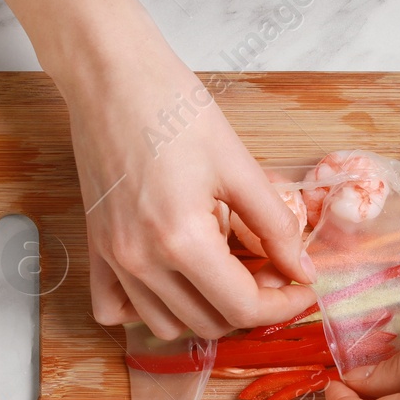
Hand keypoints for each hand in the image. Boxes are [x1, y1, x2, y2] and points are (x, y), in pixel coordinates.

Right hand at [0, 0, 314, 339]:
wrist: (110, 75)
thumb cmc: (172, 107)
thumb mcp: (239, 164)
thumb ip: (275, 225)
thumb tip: (301, 269)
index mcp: (182, 240)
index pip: (243, 307)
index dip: (284, 304)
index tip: (303, 286)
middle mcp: (141, 262)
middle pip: (210, 323)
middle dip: (250, 305)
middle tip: (271, 269)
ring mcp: (114, 259)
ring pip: (167, 325)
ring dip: (204, 309)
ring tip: (225, 268)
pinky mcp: (96, 248)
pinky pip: (115, 309)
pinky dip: (148, 307)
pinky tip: (173, 278)